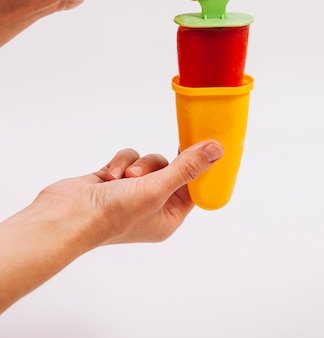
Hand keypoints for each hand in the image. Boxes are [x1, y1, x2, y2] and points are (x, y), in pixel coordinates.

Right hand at [0, 140, 223, 311]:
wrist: (65, 217)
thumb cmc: (112, 215)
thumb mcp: (157, 189)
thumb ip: (187, 168)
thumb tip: (217, 150)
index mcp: (168, 218)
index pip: (194, 189)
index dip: (199, 168)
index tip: (203, 145)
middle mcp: (152, 207)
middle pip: (171, 170)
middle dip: (158, 166)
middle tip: (146, 173)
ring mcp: (131, 193)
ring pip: (148, 162)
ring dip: (137, 165)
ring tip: (123, 179)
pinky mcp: (113, 180)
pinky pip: (128, 160)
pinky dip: (119, 163)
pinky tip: (107, 177)